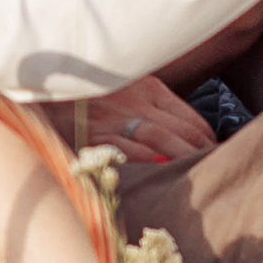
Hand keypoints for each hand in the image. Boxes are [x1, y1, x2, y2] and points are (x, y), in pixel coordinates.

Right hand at [80, 76, 215, 163]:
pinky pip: (127, 150)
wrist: (46, 89)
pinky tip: (161, 173)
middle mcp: (134, 100)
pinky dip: (148, 161)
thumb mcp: (127, 88)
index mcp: (147, 86)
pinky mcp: (94, 133)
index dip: (208, 140)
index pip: (190, 117)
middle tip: (216, 171)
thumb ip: (152, 104)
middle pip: (180, 129)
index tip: (216, 156)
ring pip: (159, 138)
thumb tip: (184, 132)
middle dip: (202, 152)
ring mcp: (115, 118)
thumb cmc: (92, 94)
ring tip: (197, 176)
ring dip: (182, 157)